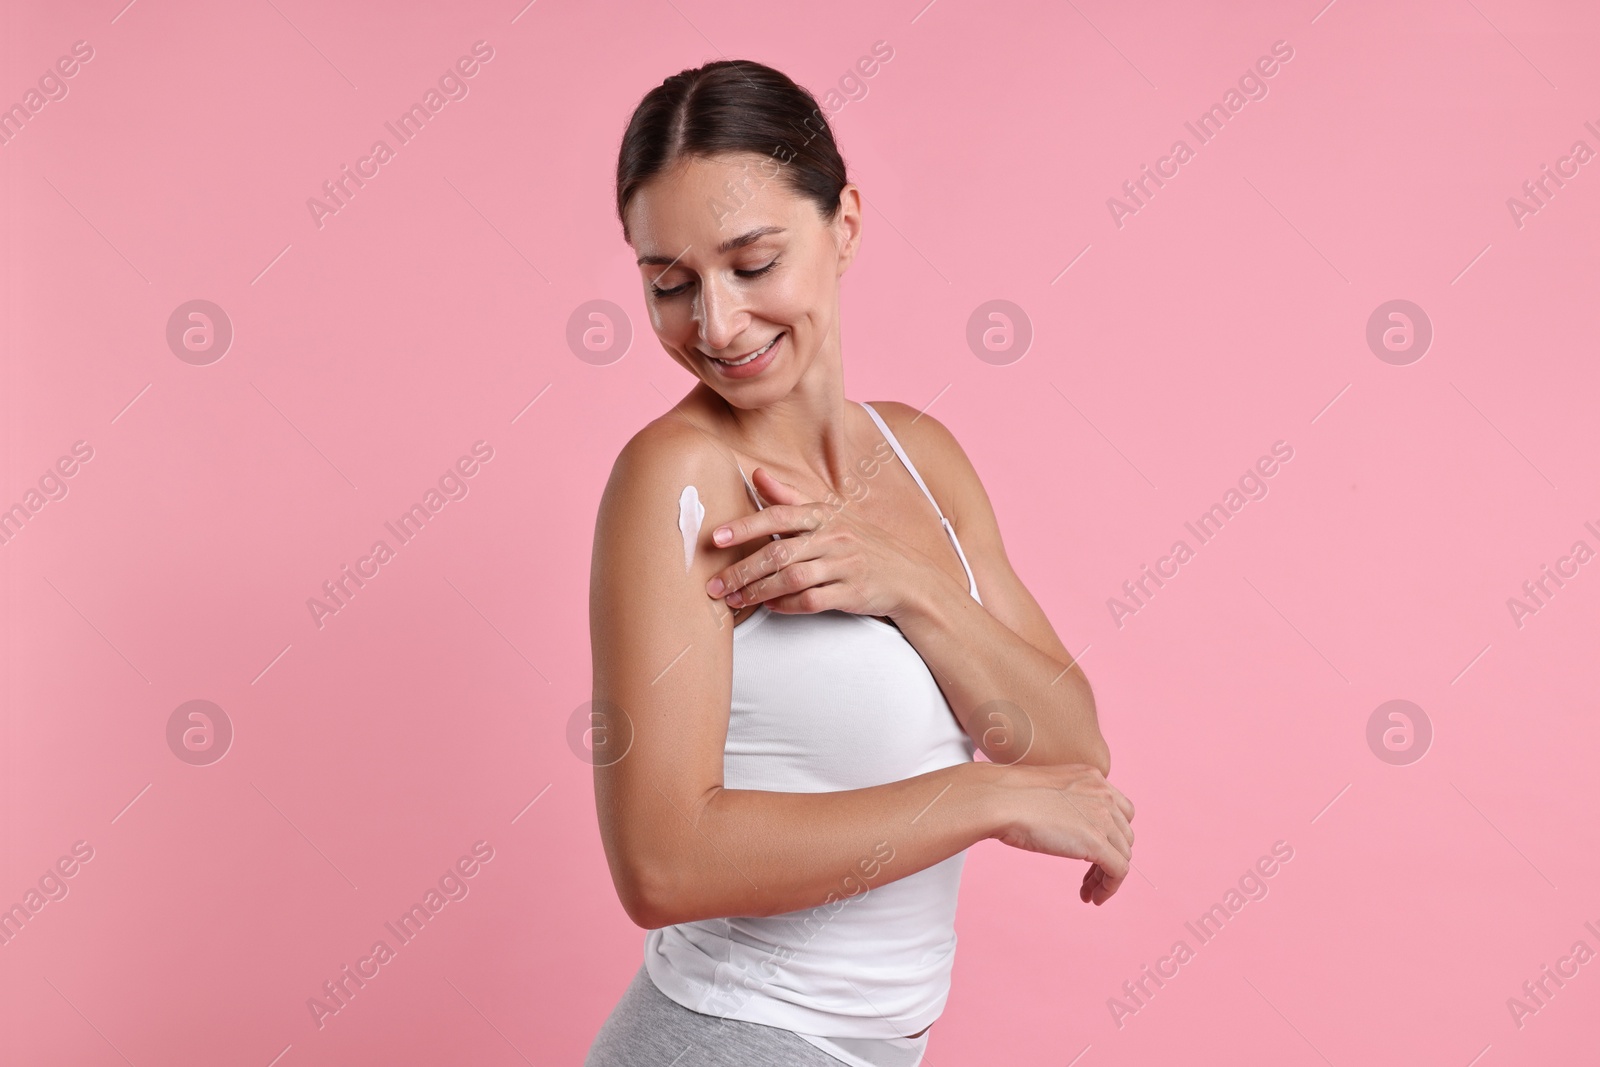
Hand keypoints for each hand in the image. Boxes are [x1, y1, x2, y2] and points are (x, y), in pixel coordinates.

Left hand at [704, 467, 940, 620]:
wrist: (908, 577)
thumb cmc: (862, 544)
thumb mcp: (831, 515)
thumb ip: (790, 498)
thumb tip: (757, 474)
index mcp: (825, 515)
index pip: (779, 515)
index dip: (746, 525)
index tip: (718, 538)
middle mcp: (834, 537)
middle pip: (780, 552)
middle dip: (743, 570)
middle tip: (715, 584)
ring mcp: (845, 566)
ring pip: (792, 579)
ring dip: (758, 592)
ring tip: (734, 600)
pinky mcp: (852, 593)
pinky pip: (813, 601)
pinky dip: (787, 605)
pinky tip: (770, 607)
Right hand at [988, 763, 1136, 905]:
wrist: (1000, 799)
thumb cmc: (1009, 795)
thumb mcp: (1048, 790)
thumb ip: (1067, 802)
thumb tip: (1067, 826)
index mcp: (1092, 777)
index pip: (1120, 810)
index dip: (1111, 835)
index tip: (1094, 851)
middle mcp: (1104, 794)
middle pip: (1124, 835)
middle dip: (1110, 857)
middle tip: (1089, 876)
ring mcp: (1103, 817)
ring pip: (1124, 855)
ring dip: (1107, 876)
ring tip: (1088, 890)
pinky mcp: (1097, 842)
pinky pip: (1118, 871)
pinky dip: (1110, 888)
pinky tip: (1093, 897)